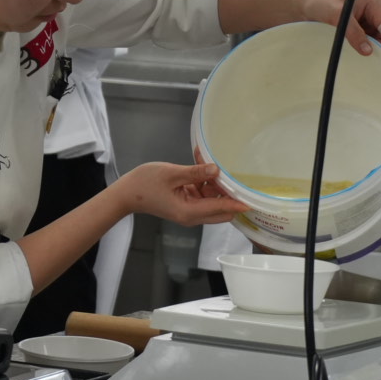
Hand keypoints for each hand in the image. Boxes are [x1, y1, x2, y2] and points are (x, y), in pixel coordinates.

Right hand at [114, 162, 249, 226]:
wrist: (126, 193)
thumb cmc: (145, 184)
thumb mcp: (171, 173)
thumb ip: (195, 172)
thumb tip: (217, 170)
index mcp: (189, 212)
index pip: (221, 209)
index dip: (237, 203)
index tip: (254, 199)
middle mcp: (192, 216)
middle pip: (221, 209)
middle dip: (228, 193)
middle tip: (233, 174)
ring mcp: (189, 211)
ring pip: (212, 201)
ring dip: (214, 185)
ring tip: (208, 162)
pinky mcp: (185, 205)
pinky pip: (202, 196)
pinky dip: (204, 183)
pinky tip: (201, 165)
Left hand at [298, 0, 380, 57]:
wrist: (299, 4)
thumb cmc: (317, 0)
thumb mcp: (337, 14)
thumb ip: (353, 31)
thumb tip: (367, 49)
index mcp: (372, 3)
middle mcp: (370, 13)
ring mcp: (362, 24)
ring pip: (373, 43)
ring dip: (371, 53)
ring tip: (372, 65)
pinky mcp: (353, 32)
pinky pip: (362, 45)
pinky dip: (361, 53)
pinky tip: (360, 61)